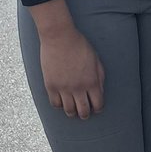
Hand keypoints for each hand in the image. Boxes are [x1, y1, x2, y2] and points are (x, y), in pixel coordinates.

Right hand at [29, 0, 104, 118]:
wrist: (59, 37)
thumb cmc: (79, 45)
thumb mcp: (96, 59)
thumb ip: (100, 77)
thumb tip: (99, 92)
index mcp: (92, 81)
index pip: (98, 104)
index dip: (98, 108)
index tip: (96, 107)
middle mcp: (79, 88)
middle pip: (83, 111)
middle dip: (85, 114)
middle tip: (84, 113)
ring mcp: (64, 88)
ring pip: (69, 111)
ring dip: (72, 112)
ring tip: (73, 110)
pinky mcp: (51, 85)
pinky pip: (55, 104)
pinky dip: (59, 105)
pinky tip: (61, 101)